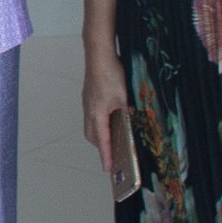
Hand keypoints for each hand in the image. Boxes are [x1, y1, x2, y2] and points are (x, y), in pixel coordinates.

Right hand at [81, 43, 127, 173]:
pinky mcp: (89, 94)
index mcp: (97, 113)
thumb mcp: (124, 97)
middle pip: (91, 135)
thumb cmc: (110, 74)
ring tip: (112, 137)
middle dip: (101, 146)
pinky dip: (99, 122)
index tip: (107, 169)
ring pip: (90, 124)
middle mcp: (89, 109)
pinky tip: (110, 117)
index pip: (103, 140)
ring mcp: (87, 101)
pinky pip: (91, 114)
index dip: (106, 156)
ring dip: (99, 133)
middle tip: (112, 154)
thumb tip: (134, 125)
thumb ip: (127, 113)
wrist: (98, 54)